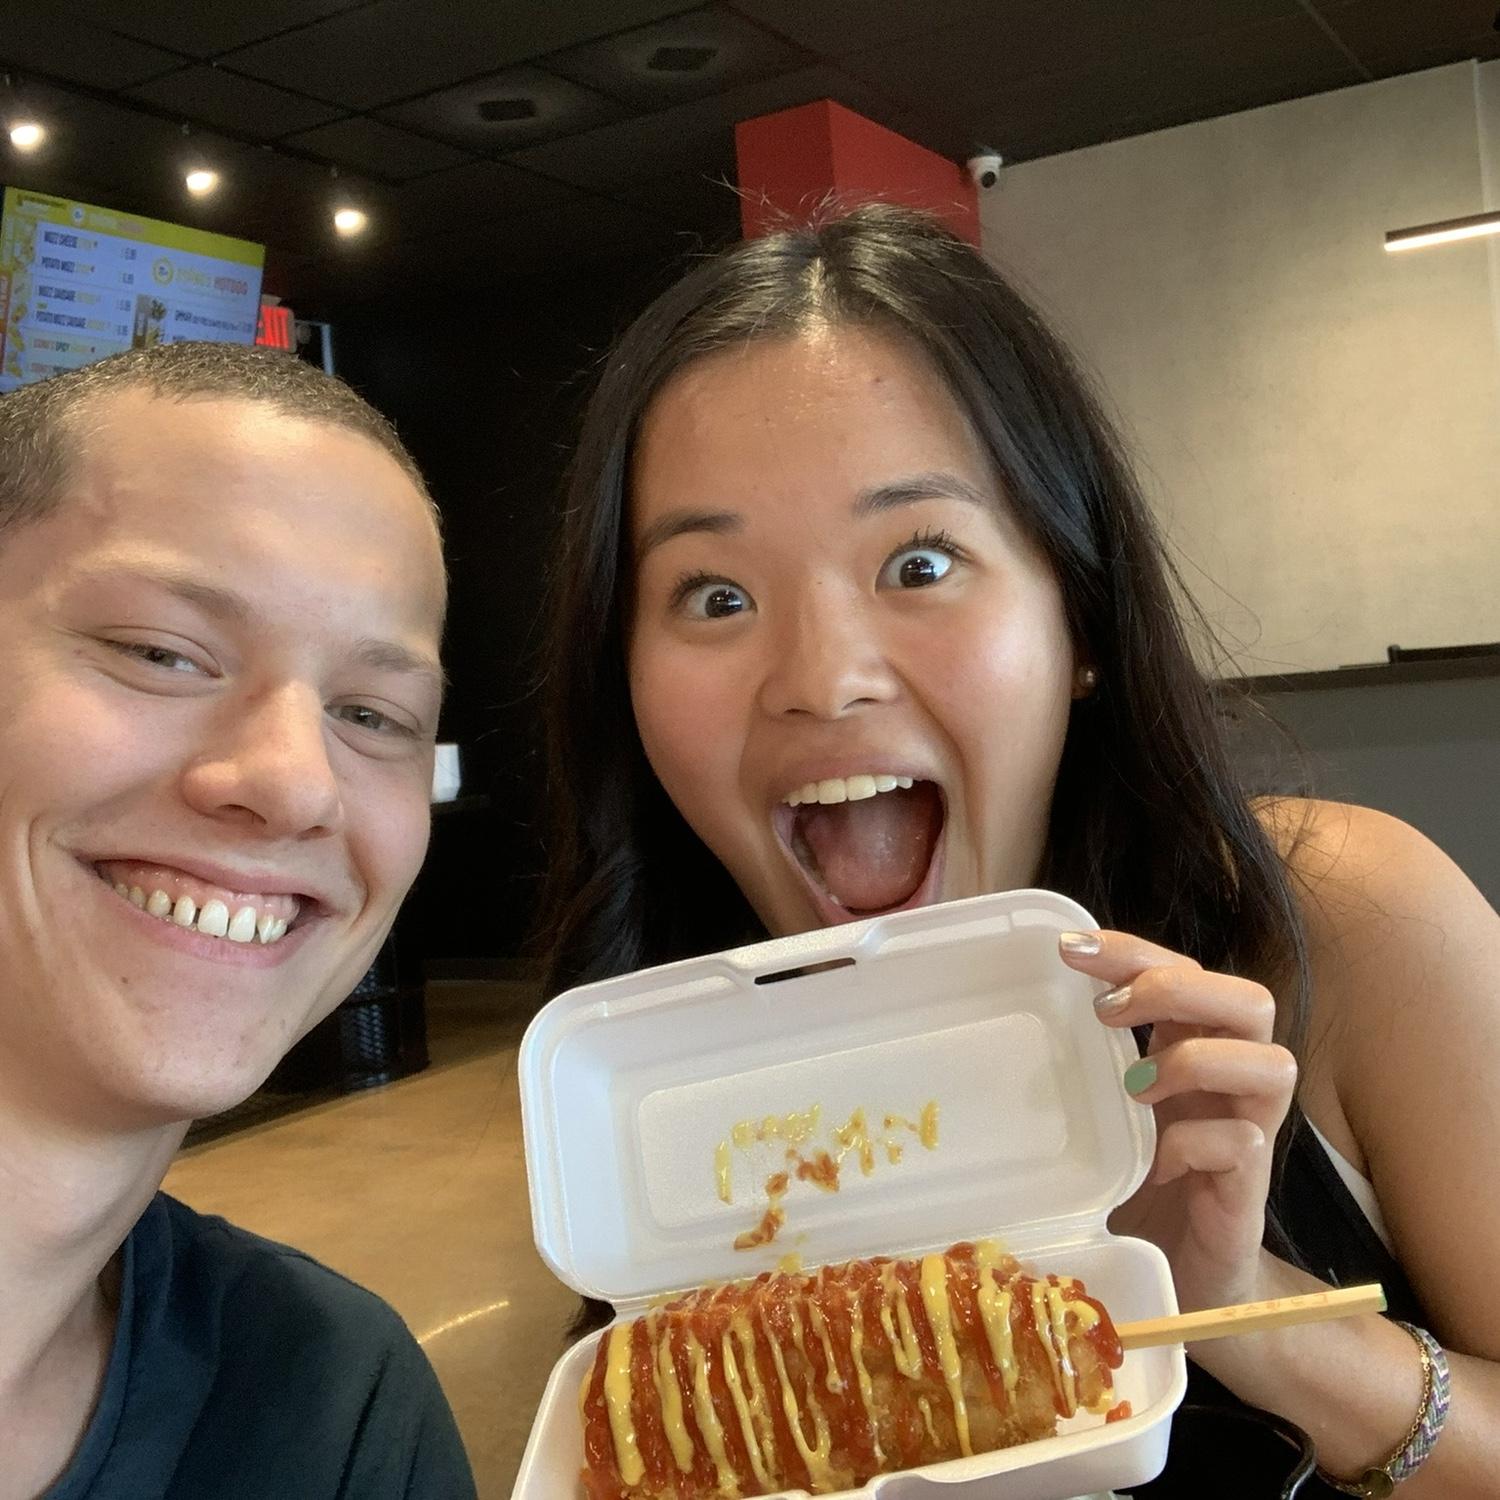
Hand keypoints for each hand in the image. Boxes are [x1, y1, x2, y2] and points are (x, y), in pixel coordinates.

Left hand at [1058, 930, 1298, 1312]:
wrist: (1181, 1282)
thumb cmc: (1136, 1187)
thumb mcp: (1102, 1112)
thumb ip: (1084, 1067)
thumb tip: (1009, 1014)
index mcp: (1192, 1051)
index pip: (1185, 972)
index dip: (1134, 952)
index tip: (1070, 950)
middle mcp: (1231, 1083)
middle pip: (1250, 999)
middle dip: (1176, 987)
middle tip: (1106, 1012)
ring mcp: (1249, 1133)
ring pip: (1273, 1062)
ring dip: (1196, 1059)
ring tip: (1136, 1086)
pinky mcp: (1250, 1190)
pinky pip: (1245, 1142)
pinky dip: (1195, 1141)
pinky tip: (1155, 1161)